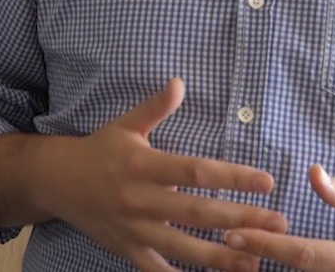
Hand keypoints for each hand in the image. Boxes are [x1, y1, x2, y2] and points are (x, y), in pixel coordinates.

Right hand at [42, 78, 287, 271]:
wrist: (56, 182)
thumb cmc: (99, 151)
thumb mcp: (125, 126)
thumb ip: (155, 108)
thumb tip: (179, 82)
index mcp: (143, 165)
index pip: (195, 171)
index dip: (232, 177)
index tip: (267, 181)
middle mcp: (140, 199)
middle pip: (196, 212)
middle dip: (239, 219)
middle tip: (278, 224)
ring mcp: (133, 228)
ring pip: (182, 247)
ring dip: (221, 257)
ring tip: (255, 262)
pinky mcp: (127, 249)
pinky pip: (156, 270)